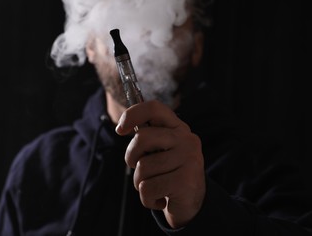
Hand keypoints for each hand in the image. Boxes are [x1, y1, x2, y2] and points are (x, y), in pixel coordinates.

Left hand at [115, 100, 205, 228]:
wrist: (191, 203)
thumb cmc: (168, 173)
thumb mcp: (160, 151)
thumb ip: (147, 138)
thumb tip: (122, 127)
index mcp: (178, 127)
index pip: (154, 108)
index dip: (132, 114)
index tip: (120, 130)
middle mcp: (186, 139)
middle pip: (141, 138)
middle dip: (131, 157)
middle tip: (137, 167)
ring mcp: (188, 159)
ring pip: (143, 167)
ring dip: (140, 183)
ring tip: (154, 187)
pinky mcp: (186, 181)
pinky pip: (148, 188)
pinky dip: (147, 199)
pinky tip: (160, 199)